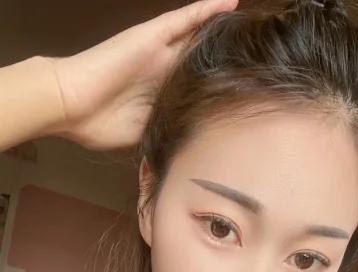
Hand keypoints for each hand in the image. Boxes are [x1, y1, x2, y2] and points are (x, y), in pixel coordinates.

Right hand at [46, 0, 238, 149]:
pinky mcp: (153, 37)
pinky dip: (206, 11)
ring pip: (197, 35)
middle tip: (256, 55)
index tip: (245, 88)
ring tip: (252, 27)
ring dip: (221, 30)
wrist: (71, 104)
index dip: (219, 83)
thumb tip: (191, 142)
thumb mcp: (144, 133)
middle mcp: (163, 69)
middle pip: (201, 58)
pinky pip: (185, 19)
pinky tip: (230, 4)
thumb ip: (167, 128)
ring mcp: (159, 51)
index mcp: (162, 93)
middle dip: (226, 56)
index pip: (197, 84)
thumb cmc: (98, 123)